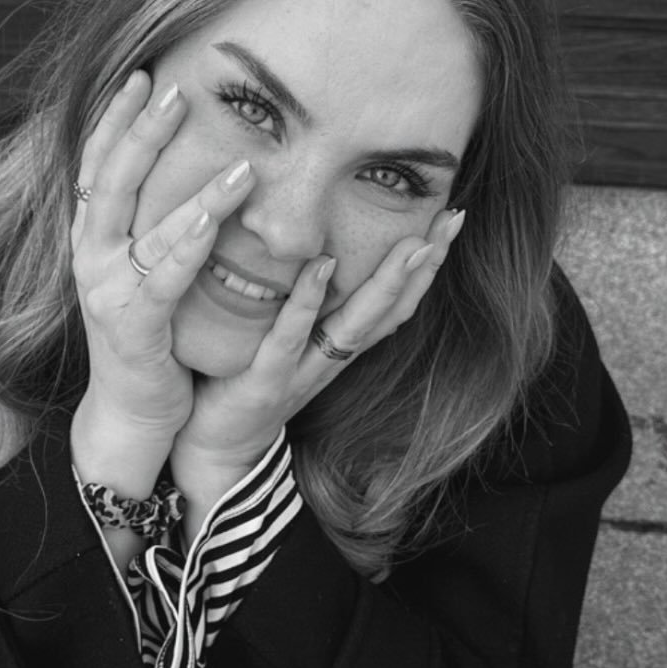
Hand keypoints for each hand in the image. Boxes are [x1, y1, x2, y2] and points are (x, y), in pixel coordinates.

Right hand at [70, 70, 254, 465]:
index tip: (141, 76)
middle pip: (111, 182)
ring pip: (147, 228)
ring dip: (194, 193)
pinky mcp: (132, 327)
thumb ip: (151, 225)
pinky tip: (214, 221)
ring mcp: (107, 293)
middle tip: (176, 91)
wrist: (132, 409)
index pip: (97, 167)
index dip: (114, 121)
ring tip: (240, 163)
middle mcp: (90, 259)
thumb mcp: (143, 272)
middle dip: (143, 134)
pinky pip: (162, 279)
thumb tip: (181, 173)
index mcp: (92, 240)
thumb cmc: (148, 336)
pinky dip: (187, 248)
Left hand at [171, 207, 465, 509]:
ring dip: (385, 285)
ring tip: (412, 242)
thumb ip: (301, 301)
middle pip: (389, 311)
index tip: (450, 217)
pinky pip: (289, 339)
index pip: (393, 303)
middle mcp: (330, 360)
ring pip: (354, 327)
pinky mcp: (266, 384)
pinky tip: (321, 266)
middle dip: (423, 266)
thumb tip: (317, 244)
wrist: (213, 450)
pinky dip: (306, 302)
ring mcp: (302, 373)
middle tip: (453, 219)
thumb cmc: (242, 383)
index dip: (425, 265)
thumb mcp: (281, 339)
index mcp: (336, 348)